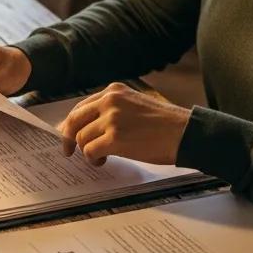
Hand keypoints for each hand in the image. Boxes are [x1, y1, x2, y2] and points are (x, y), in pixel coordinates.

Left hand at [57, 82, 190, 166]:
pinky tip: (103, 161)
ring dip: (87, 151)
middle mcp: (109, 101)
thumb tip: (89, 126)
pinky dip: (93, 159)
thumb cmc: (164, 123)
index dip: (71, 123)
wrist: (184, 133)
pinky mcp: (115, 139)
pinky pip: (90, 151)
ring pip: (82, 138)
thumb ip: (112, 109)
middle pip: (75, 120)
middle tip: (68, 150)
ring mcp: (111, 119)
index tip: (68, 133)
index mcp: (114, 91)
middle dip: (68, 137)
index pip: (81, 106)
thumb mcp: (135, 104)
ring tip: (100, 158)